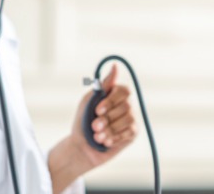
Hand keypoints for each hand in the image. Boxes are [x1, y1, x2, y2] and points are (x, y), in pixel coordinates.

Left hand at [48, 65, 136, 190]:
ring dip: (110, 129)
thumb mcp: (89, 101)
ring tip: (97, 136)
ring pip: (128, 119)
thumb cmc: (83, 122)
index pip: (124, 90)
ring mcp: (131, 118)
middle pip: (126, 105)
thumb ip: (103, 85)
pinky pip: (129, 132)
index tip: (97, 110)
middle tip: (94, 126)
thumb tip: (115, 66)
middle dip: (108, 118)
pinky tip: (105, 142)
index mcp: (115, 95)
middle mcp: (126, 105)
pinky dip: (114, 137)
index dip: (111, 101)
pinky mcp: (133, 133)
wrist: (81, 147)